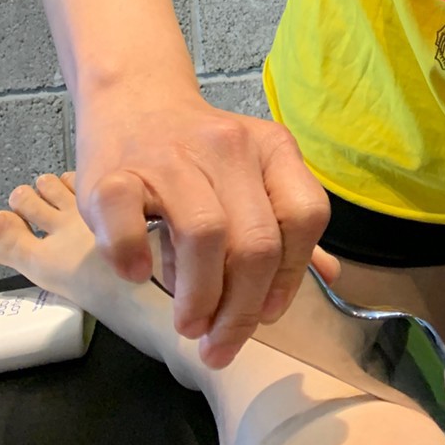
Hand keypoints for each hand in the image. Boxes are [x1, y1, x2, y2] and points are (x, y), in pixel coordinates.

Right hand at [75, 85, 329, 367]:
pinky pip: (128, 221)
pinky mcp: (116, 173)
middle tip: (219, 343)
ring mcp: (172, 157)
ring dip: (199, 296)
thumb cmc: (199, 153)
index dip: (290, 277)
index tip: (267, 316)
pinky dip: (134, 257)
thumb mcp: (253, 174)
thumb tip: (329, 275)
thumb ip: (287, 224)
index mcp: (272, 149)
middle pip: (256, 240)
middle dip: (241, 308)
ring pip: (204, 234)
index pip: (304, 217)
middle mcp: (229, 148)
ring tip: (190, 324)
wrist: (135, 101)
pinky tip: (138, 273)